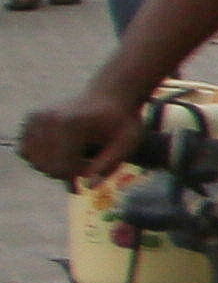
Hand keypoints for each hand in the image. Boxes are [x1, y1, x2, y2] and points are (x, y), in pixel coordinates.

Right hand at [22, 84, 144, 186]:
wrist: (111, 95)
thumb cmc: (122, 122)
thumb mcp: (126, 144)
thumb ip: (108, 166)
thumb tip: (89, 187)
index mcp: (72, 125)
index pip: (62, 168)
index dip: (79, 174)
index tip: (95, 165)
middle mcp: (49, 120)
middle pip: (46, 167)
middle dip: (66, 171)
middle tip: (87, 161)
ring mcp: (38, 117)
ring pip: (34, 161)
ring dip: (53, 165)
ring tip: (75, 155)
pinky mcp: (31, 118)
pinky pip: (26, 150)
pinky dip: (40, 155)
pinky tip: (60, 150)